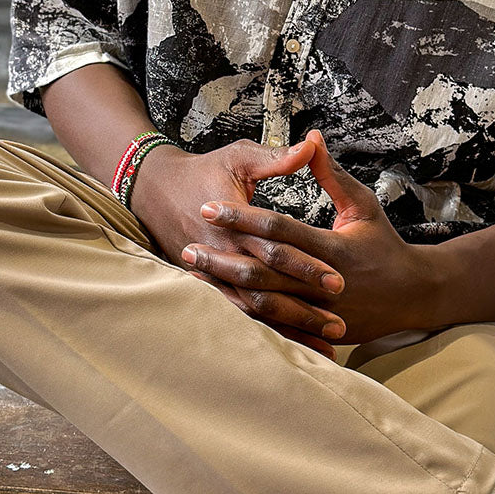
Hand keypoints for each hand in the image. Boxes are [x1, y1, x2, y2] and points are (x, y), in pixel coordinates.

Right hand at [130, 137, 346, 358]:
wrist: (155, 189)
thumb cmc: (202, 170)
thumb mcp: (239, 157)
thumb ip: (277, 157)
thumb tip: (312, 145)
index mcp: (235, 224)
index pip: (276, 249)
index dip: (307, 265)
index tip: (339, 279)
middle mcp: (224, 254)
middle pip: (268, 287)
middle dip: (304, 307)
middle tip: (338, 322)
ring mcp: (215, 274)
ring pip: (255, 309)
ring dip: (289, 328)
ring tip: (325, 344)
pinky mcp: (210, 285)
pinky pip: (241, 315)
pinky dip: (268, 332)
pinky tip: (294, 348)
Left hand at [186, 130, 427, 344]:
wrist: (413, 295)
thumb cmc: (385, 243)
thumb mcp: (363, 203)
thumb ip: (331, 174)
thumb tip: (310, 138)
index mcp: (333, 248)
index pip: (278, 229)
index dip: (242, 217)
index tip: (209, 206)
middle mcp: (322, 282)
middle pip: (262, 270)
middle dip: (221, 259)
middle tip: (186, 246)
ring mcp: (318, 311)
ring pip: (262, 301)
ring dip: (225, 286)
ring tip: (193, 273)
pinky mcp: (314, 329)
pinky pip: (272, 323)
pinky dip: (242, 311)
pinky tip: (217, 300)